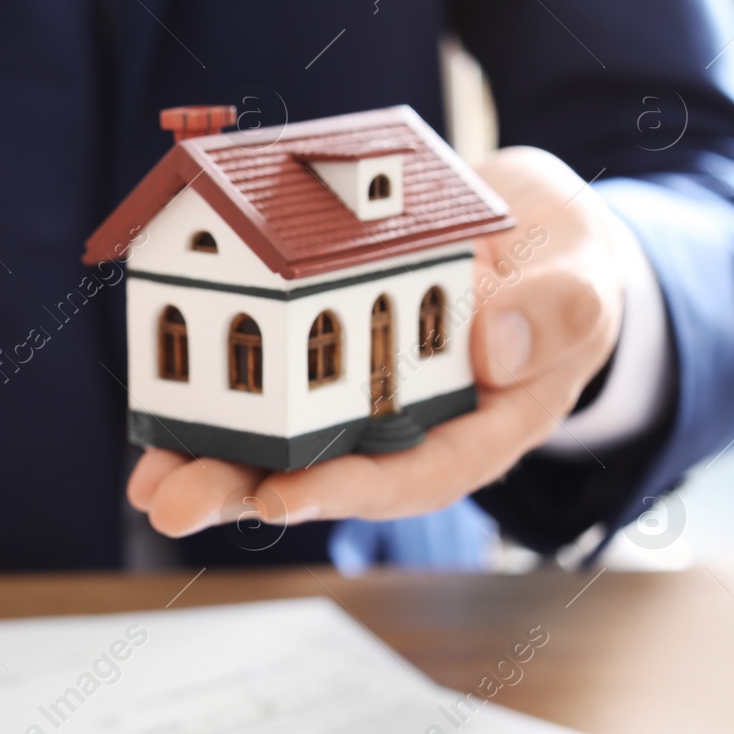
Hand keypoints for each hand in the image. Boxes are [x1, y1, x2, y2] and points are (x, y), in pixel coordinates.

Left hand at [126, 146, 625, 535]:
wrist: (529, 226)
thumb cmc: (563, 262)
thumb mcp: (585, 275)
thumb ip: (560, 309)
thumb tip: (499, 347)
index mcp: (485, 423)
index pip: (416, 472)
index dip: (347, 488)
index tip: (283, 498)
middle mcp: (416, 426)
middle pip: (330, 474)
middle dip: (247, 493)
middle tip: (174, 507)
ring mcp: (368, 398)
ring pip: (286, 445)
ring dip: (214, 466)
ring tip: (149, 485)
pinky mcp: (329, 358)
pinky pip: (269, 387)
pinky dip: (214, 402)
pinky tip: (159, 421)